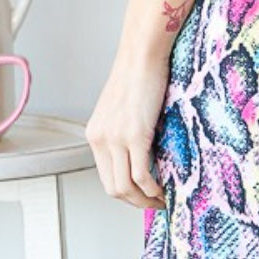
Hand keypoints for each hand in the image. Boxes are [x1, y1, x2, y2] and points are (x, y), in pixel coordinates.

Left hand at [86, 51, 168, 209]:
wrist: (142, 54)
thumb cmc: (138, 74)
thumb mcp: (123, 108)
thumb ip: (124, 131)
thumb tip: (143, 152)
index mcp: (95, 133)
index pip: (105, 176)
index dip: (125, 192)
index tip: (142, 195)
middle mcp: (100, 139)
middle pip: (113, 188)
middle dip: (134, 202)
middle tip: (154, 203)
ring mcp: (116, 139)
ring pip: (125, 188)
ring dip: (144, 201)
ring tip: (161, 200)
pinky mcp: (135, 135)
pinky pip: (141, 175)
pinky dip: (152, 189)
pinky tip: (163, 189)